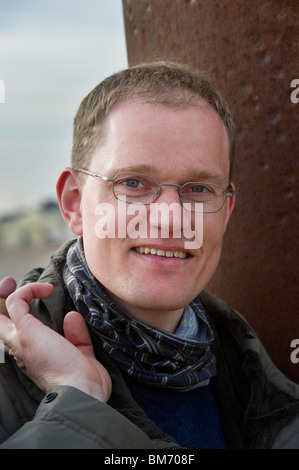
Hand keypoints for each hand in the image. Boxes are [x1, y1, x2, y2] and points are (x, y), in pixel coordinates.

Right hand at [0, 282, 111, 401]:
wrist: (80, 393)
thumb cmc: (84, 383)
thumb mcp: (82, 355)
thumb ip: (77, 336)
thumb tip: (71, 317)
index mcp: (33, 356)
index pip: (15, 335)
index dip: (19, 316)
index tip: (37, 302)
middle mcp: (20, 348)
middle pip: (0, 322)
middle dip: (3, 300)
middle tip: (10, 287)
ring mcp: (20, 339)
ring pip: (2, 310)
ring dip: (9, 291)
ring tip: (19, 282)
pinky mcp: (26, 331)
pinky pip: (16, 301)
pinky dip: (28, 290)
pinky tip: (47, 289)